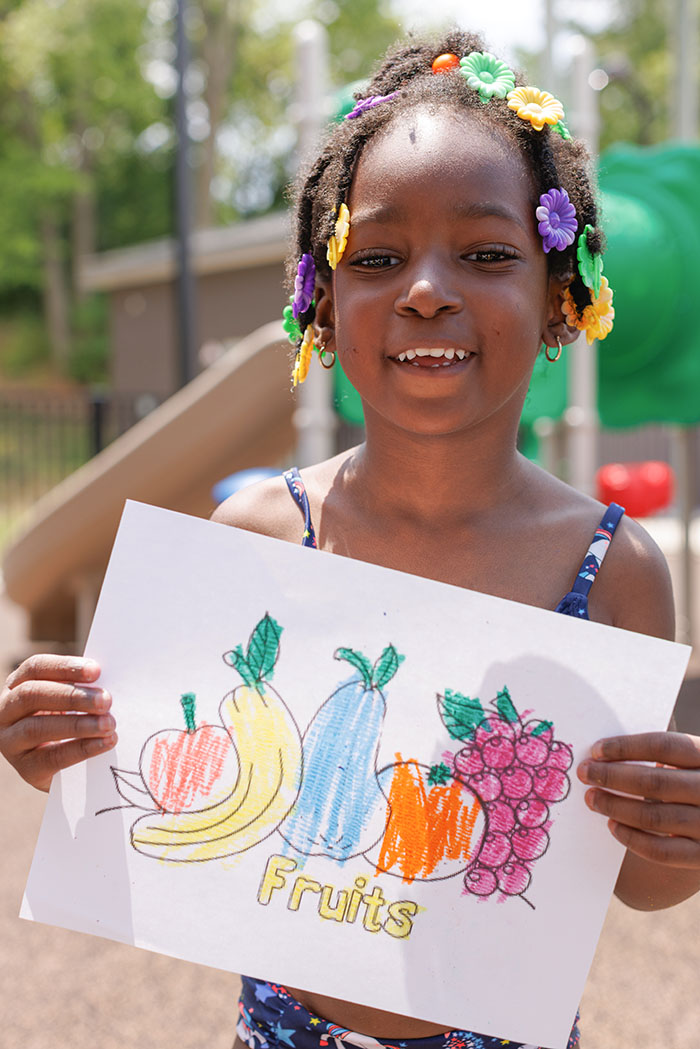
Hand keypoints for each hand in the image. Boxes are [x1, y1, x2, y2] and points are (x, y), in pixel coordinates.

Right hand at [0, 654, 116, 792]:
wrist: (64, 768)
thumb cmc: (68, 721)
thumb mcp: (68, 701)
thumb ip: (82, 689)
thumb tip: (107, 684)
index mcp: (17, 685)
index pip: (35, 668)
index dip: (65, 667)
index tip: (96, 671)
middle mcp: (6, 711)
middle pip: (32, 695)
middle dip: (71, 696)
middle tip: (106, 700)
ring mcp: (10, 741)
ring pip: (37, 728)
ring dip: (78, 724)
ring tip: (108, 724)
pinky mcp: (25, 768)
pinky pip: (51, 757)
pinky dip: (82, 748)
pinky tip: (105, 742)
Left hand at [577, 732, 699, 866]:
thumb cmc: (694, 782)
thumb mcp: (690, 763)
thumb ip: (663, 755)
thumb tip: (608, 751)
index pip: (665, 746)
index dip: (627, 747)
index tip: (596, 750)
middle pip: (656, 782)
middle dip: (613, 776)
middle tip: (585, 773)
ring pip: (654, 816)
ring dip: (616, 806)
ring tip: (592, 798)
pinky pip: (662, 851)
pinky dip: (632, 838)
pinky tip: (612, 825)